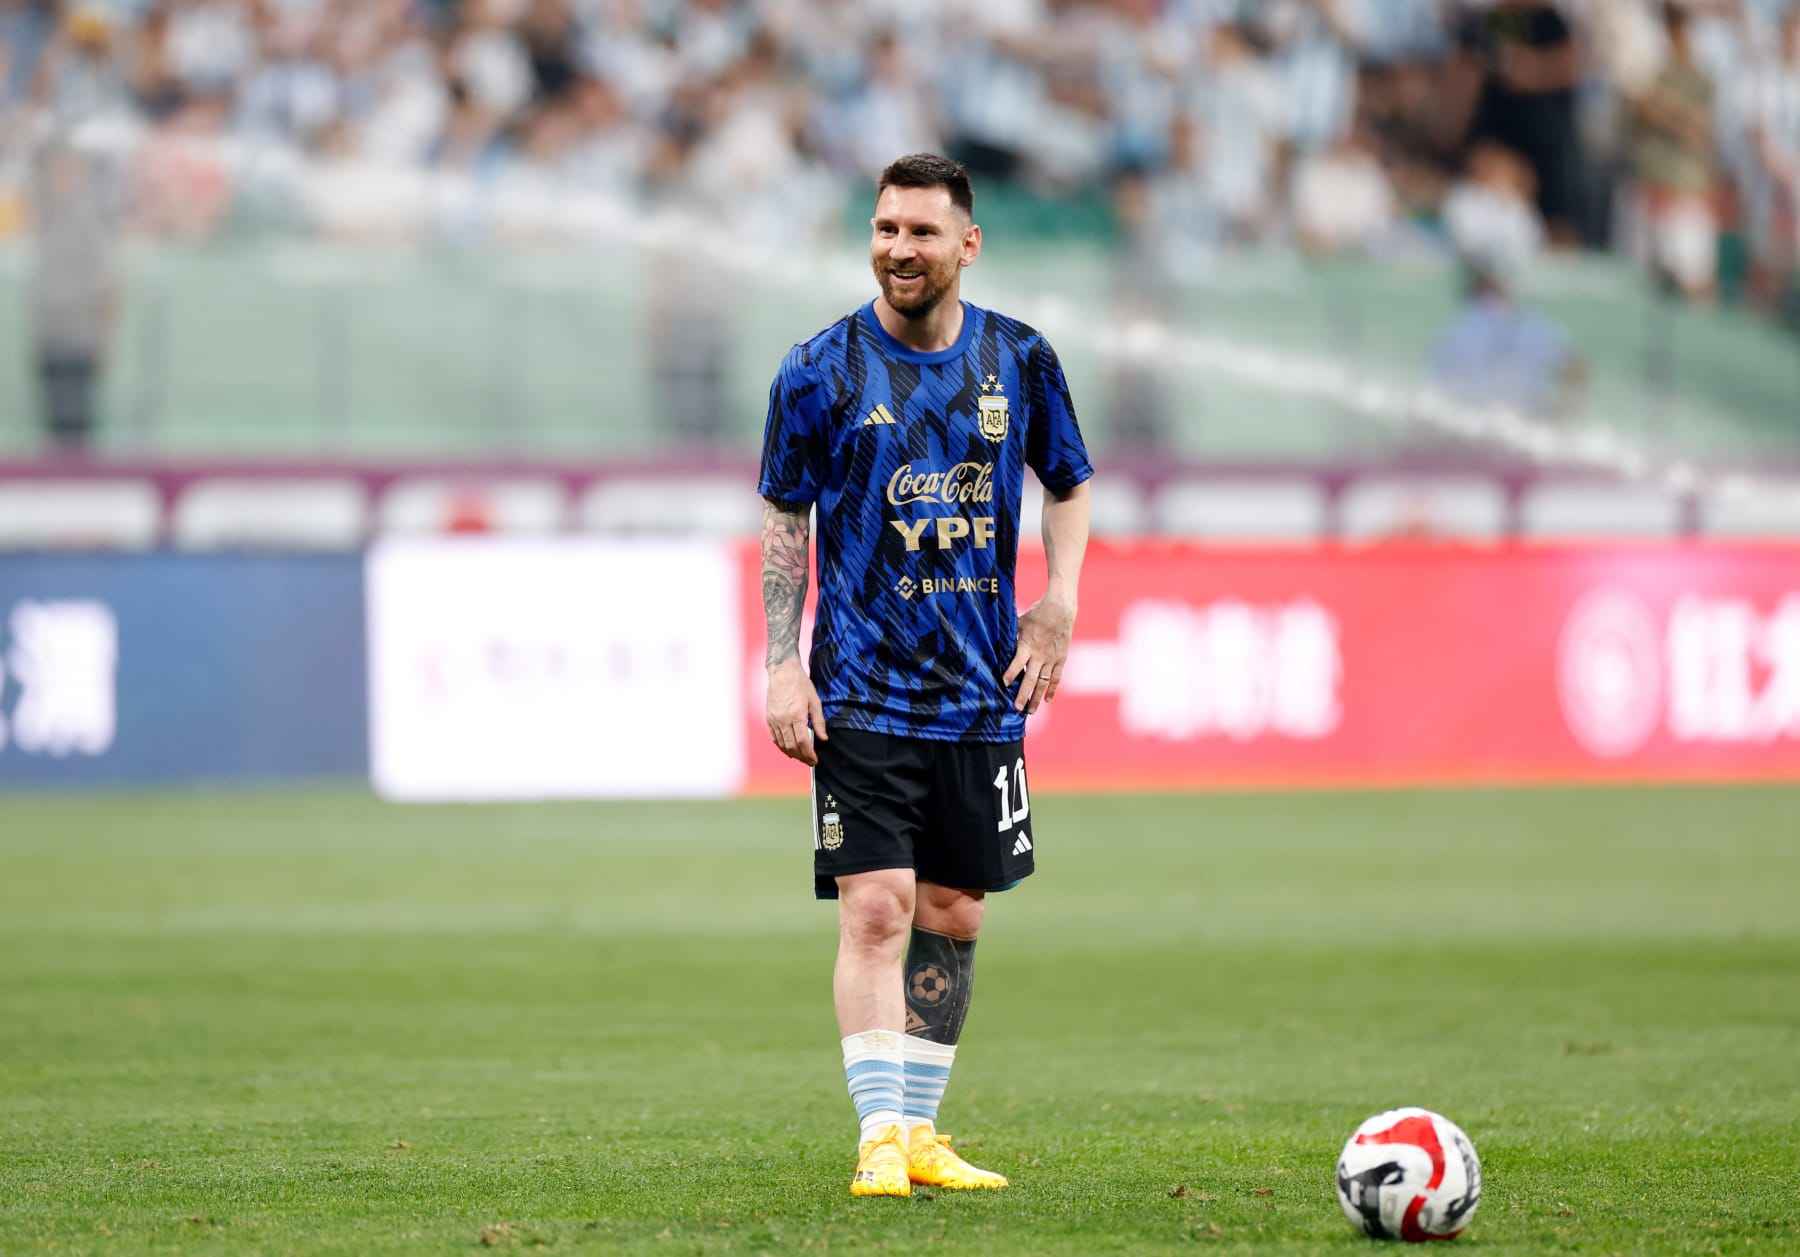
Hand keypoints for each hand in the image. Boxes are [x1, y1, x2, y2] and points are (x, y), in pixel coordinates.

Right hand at [766, 657, 827, 765]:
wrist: (782, 672)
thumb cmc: (801, 684)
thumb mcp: (815, 701)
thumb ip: (819, 721)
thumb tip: (823, 739)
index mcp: (796, 714)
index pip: (802, 741)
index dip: (809, 754)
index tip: (815, 760)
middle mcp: (783, 719)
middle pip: (792, 746)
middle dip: (802, 757)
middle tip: (810, 762)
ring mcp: (774, 720)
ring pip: (782, 744)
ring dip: (792, 754)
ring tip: (801, 757)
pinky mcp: (769, 719)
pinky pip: (774, 738)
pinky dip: (782, 746)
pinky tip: (789, 749)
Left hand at [1003, 594, 1075, 714]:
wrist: (1060, 609)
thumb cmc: (1036, 614)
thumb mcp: (1019, 623)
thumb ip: (1010, 637)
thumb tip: (995, 643)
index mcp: (1027, 645)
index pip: (1017, 662)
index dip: (1011, 673)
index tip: (1004, 684)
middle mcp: (1039, 655)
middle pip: (1031, 679)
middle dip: (1023, 695)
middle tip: (1017, 709)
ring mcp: (1051, 659)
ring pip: (1044, 682)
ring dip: (1036, 698)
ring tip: (1030, 711)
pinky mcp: (1060, 659)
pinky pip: (1056, 677)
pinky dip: (1052, 689)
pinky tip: (1047, 700)